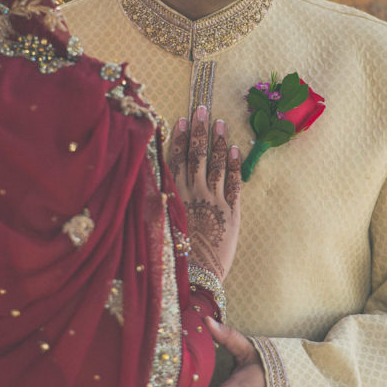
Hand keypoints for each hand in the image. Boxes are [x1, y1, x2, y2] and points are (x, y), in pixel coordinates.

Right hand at [169, 106, 240, 282]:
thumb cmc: (173, 257)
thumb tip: (150, 184)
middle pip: (197, 156)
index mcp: (173, 196)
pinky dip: (234, 166)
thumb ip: (157, 203)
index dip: (180, 138)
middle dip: (200, 131)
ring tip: (220, 123)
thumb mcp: (159, 226)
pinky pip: (234, 183)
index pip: (176, 159)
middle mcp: (193, 194)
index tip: (181, 119)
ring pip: (216, 165)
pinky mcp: (232, 213)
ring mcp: (214, 201)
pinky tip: (235, 150)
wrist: (196, 277)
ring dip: (219, 142)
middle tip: (202, 109)